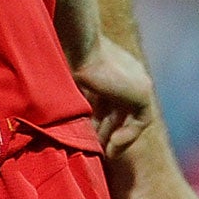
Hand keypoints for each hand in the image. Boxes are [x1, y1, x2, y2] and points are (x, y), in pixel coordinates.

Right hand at [71, 34, 157, 158]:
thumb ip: (76, 92)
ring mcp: (139, 83)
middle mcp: (130, 74)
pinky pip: (141, 121)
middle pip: (121, 110)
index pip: (111, 98)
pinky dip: (127, 135)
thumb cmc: (67, 57)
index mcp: (115, 67)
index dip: (100, 117)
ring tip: (102, 152)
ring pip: (130, 118)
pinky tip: (111, 146)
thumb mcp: (72, 79)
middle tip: (94, 146)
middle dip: (107, 130)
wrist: (79, 47)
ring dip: (115, 136)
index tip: (88, 130)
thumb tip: (56, 110)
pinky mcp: (142, 93)